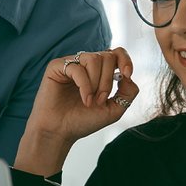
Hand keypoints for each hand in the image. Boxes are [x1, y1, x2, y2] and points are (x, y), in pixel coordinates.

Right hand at [25, 48, 139, 148]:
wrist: (60, 132)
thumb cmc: (83, 121)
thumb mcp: (114, 110)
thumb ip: (128, 93)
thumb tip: (129, 76)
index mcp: (99, 71)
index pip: (116, 53)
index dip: (125, 60)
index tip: (127, 75)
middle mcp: (85, 64)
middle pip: (107, 57)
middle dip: (108, 81)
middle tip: (100, 101)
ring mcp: (71, 64)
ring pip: (94, 59)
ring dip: (96, 82)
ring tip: (90, 101)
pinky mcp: (56, 67)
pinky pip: (77, 67)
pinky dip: (85, 85)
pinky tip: (84, 99)